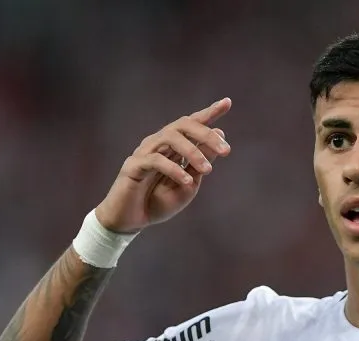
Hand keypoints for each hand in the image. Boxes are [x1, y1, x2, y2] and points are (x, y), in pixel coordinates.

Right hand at [95, 98, 232, 232]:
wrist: (131, 221)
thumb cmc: (159, 202)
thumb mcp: (189, 184)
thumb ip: (202, 162)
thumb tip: (219, 136)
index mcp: (173, 147)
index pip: (191, 124)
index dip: (209, 112)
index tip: (227, 102)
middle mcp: (159, 144)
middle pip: (183, 125)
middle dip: (207, 134)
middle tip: (227, 151)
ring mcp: (144, 152)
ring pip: (170, 137)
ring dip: (193, 151)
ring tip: (208, 170)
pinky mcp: (133, 166)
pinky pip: (155, 160)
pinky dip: (174, 169)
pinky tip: (186, 180)